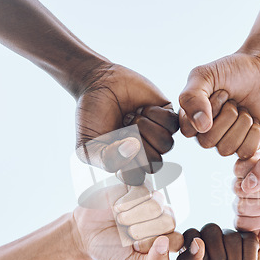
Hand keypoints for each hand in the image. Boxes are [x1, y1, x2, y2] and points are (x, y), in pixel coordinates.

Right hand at [73, 183, 182, 259]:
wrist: (84, 234)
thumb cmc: (111, 251)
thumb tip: (165, 244)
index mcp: (166, 239)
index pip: (177, 240)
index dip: (155, 244)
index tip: (137, 247)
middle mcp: (162, 218)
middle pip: (169, 221)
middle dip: (142, 231)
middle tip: (126, 233)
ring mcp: (151, 201)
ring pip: (156, 205)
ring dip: (132, 216)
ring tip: (120, 220)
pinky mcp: (139, 186)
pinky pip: (142, 191)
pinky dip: (125, 202)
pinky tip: (117, 207)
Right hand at [75, 60, 178, 183]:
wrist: (98, 82)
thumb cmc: (92, 116)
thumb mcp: (87, 145)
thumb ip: (106, 159)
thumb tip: (134, 149)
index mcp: (129, 165)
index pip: (138, 178)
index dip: (127, 162)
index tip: (112, 144)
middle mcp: (147, 152)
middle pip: (155, 163)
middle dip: (138, 144)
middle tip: (123, 127)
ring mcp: (158, 134)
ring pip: (166, 144)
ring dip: (146, 127)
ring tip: (132, 116)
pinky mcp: (168, 116)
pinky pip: (172, 124)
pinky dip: (155, 114)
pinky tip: (143, 108)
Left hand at [177, 224, 259, 259]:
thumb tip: (196, 240)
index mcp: (195, 250)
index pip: (190, 233)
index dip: (197, 251)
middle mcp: (213, 241)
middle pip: (210, 229)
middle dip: (217, 255)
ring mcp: (233, 239)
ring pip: (231, 235)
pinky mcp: (252, 241)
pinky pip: (250, 238)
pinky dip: (249, 258)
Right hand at [179, 51, 259, 158]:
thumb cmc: (234, 70)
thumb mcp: (204, 75)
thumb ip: (191, 97)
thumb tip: (201, 127)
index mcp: (192, 117)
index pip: (189, 131)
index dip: (206, 111)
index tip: (220, 92)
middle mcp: (207, 133)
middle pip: (207, 142)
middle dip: (226, 116)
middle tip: (234, 100)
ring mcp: (228, 141)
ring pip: (226, 149)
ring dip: (240, 124)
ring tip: (245, 109)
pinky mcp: (249, 146)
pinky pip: (245, 152)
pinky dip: (254, 134)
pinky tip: (256, 120)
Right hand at [234, 153, 259, 249]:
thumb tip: (245, 185)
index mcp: (256, 167)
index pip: (239, 166)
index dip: (257, 174)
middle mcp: (248, 186)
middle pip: (236, 186)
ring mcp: (246, 206)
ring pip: (239, 205)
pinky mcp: (247, 225)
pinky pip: (240, 222)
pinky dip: (259, 222)